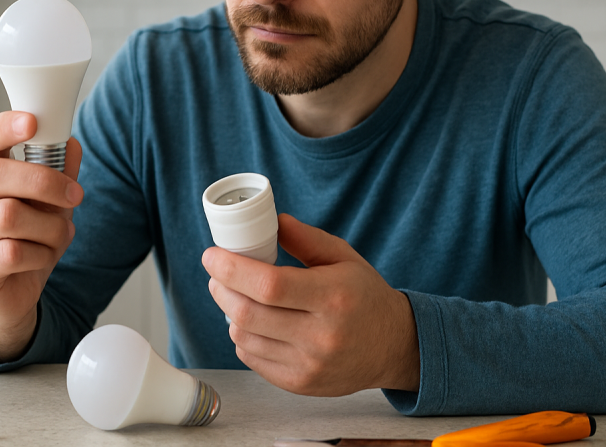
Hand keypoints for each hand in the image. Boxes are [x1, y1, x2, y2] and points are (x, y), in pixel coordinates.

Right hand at [0, 111, 82, 363]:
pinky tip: (42, 256)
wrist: (16, 290)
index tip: (32, 121)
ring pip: (9, 216)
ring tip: (59, 235)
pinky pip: (12, 252)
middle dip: (45, 182)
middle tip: (75, 194)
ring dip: (49, 226)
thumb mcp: (53, 200)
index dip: (4, 126)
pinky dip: (40, 254)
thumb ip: (61, 171)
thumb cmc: (31, 236)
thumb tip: (71, 143)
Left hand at [202, 213, 419, 395]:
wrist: (393, 346)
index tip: (212, 255)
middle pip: (249, 313)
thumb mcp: (344, 257)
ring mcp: (310, 365)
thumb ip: (306, 238)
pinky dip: (244, 336)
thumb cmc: (365, 296)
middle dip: (221, 288)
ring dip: (230, 311)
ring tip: (235, 295)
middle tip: (218, 273)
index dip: (232, 269)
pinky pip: (252, 358)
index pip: (270, 285)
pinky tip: (253, 322)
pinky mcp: (300, 384)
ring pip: (245, 337)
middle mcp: (322, 336)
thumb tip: (271, 221)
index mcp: (333, 297)